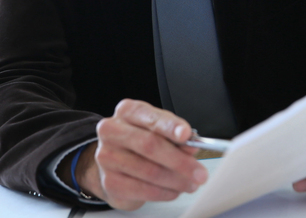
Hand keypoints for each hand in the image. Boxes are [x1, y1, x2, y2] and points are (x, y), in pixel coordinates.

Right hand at [75, 99, 208, 210]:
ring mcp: (106, 156)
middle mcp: (112, 131)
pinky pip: (143, 189)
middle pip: (149, 145)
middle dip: (179, 161)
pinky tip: (173, 191)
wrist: (114, 164)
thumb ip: (175, 137)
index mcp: (127, 111)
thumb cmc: (139, 144)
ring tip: (190, 184)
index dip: (170, 126)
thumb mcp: (158, 132)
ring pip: (149, 171)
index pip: (150, 117)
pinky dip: (164, 192)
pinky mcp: (109, 181)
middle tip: (199, 172)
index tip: (187, 135)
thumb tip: (192, 145)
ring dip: (176, 180)